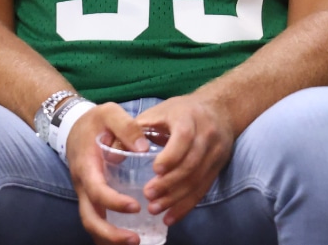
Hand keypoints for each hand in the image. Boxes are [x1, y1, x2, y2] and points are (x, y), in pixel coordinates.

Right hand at [66, 102, 152, 244]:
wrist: (72, 126)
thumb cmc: (94, 121)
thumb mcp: (109, 113)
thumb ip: (126, 126)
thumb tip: (144, 148)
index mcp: (86, 167)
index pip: (97, 191)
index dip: (114, 202)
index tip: (135, 206)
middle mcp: (83, 185)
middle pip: (89, 218)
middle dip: (109, 234)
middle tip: (135, 239)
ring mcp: (85, 194)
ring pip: (91, 224)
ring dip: (109, 239)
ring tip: (135, 242)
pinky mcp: (91, 197)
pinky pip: (97, 220)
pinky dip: (109, 235)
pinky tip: (128, 238)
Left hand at [131, 93, 234, 223]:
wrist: (218, 110)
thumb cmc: (179, 112)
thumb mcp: (156, 112)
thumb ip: (133, 130)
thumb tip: (109, 152)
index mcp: (189, 118)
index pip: (184, 138)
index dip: (171, 155)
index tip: (155, 170)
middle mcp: (206, 136)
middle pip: (191, 163)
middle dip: (169, 182)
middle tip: (148, 195)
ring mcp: (215, 154)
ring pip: (197, 180)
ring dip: (175, 198)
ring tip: (154, 208)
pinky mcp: (217, 169)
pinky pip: (202, 191)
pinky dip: (186, 206)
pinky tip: (170, 217)